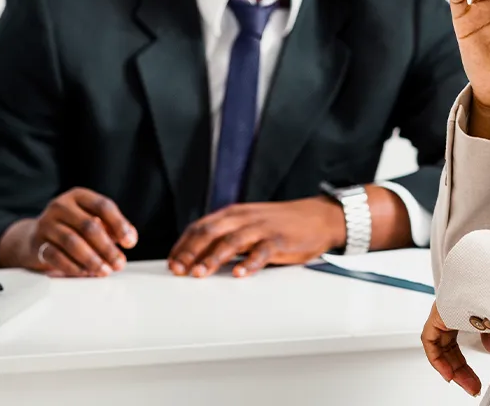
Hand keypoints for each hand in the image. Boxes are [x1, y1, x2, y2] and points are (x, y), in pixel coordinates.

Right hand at [0, 187, 137, 276]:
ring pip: (72, 242)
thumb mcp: (91, 220)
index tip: (130, 242)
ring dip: (92, 260)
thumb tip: (129, 238)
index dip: (119, 224)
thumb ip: (111, 228)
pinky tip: (85, 273)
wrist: (35, 237)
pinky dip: (73, 267)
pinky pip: (57, 257)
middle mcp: (60, 206)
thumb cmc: (72, 228)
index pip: (103, 206)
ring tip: (104, 271)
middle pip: (89, 226)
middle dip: (107, 247)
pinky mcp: (38, 243)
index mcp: (78, 196)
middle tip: (119, 263)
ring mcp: (46, 223)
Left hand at [167, 197, 344, 277]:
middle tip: (179, 270)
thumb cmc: (279, 224)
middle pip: (210, 233)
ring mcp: (261, 228)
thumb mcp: (248, 224)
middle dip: (191, 252)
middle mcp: (243, 218)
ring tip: (200, 273)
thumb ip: (226, 236)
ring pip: (231, 242)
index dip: (183, 245)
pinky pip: (261, 252)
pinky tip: (240, 274)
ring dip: (213, 258)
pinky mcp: (278, 240)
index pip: (199, 227)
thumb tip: (198, 257)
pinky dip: (249, 263)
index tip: (172, 263)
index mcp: (232, 214)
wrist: (317, 216)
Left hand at [421, 302, 482, 396]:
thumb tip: (488, 347)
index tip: (473, 380)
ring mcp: (442, 313)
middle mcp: (450, 313)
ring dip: (450, 368)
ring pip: (440, 347)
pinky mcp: (437, 314)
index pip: (458, 345)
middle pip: (449, 349)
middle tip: (472, 387)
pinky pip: (429, 341)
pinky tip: (448, 373)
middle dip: (460, 371)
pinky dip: (436, 359)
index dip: (463, 364)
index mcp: (463, 313)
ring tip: (461, 384)